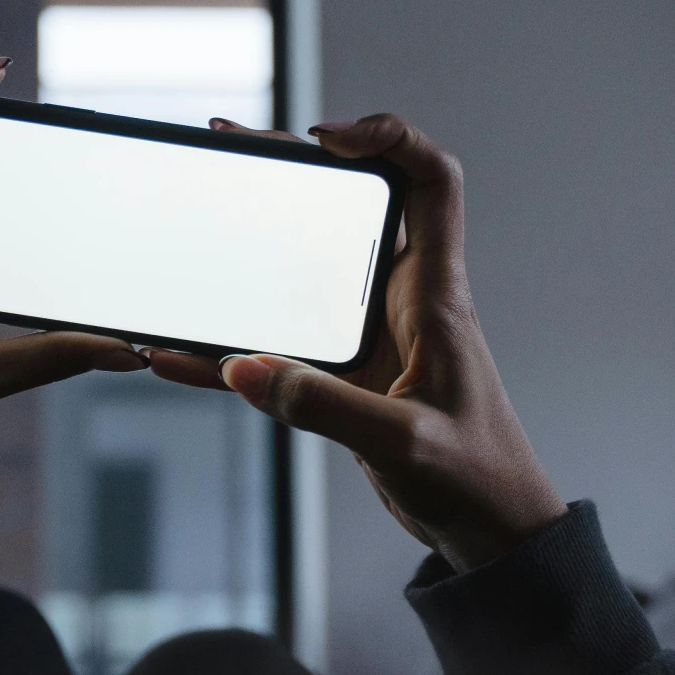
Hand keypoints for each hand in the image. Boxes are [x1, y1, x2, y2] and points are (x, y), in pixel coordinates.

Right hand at [148, 115, 563, 573]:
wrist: (489, 534)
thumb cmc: (477, 479)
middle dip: (294, 167)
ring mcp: (371, 334)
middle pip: (354, 203)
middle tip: (233, 147)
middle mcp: (402, 299)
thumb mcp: (404, 443)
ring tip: (203, 202)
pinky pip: (281, 344)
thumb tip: (241, 368)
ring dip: (258, 236)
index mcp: (433, 295)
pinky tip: (185, 352)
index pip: (432, 181)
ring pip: (309, 263)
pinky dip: (235, 344)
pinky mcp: (346, 375)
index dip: (386, 140)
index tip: (325, 141)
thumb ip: (324, 406)